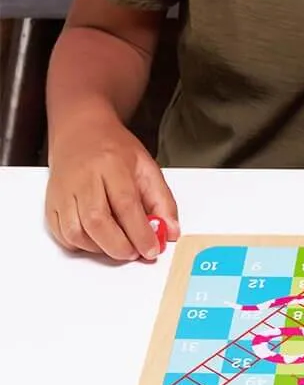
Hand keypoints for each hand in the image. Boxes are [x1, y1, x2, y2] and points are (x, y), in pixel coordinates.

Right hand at [45, 111, 179, 261]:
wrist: (81, 132)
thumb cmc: (114, 149)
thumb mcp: (147, 167)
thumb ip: (162, 200)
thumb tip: (171, 232)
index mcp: (111, 165)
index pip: (126, 204)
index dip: (140, 232)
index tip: (152, 250)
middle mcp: (83, 178)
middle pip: (97, 221)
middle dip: (119, 246)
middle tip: (135, 252)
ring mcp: (63, 191)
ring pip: (76, 232)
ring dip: (100, 248)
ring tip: (119, 246)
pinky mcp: (51, 202)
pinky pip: (62, 234)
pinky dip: (81, 245)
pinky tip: (98, 241)